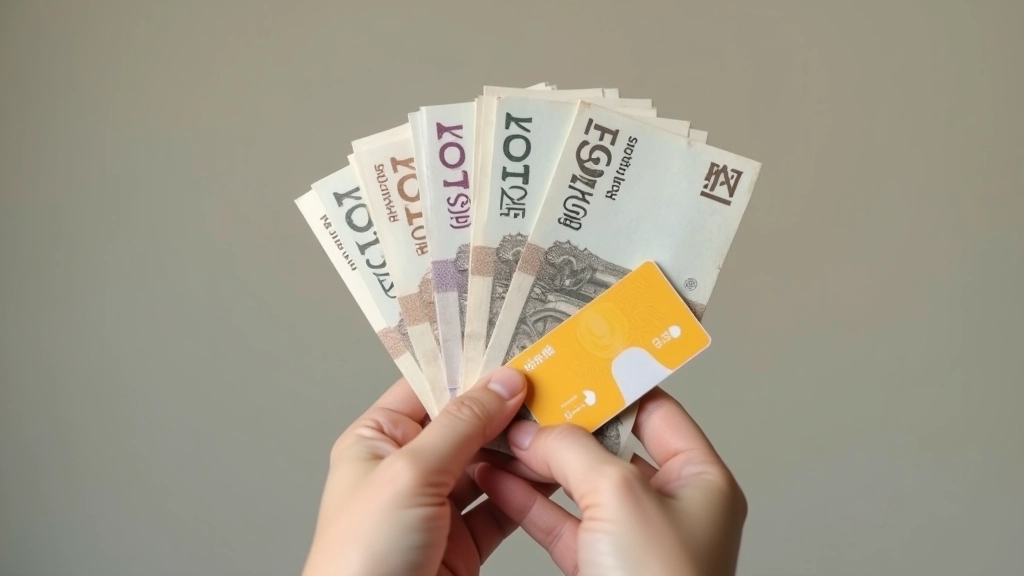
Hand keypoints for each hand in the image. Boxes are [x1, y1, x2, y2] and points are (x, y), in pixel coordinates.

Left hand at [302, 368, 529, 575]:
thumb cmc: (360, 560)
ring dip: (522, 448)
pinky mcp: (462, 541)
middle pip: (465, 424)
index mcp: (376, 442)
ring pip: (489, 464)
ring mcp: (436, 506)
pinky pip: (501, 504)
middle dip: (506, 409)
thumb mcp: (409, 476)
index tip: (515, 348)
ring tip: (559, 424)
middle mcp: (406, 470)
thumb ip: (461, 425)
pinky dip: (526, 490)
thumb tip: (502, 382)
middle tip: (551, 385)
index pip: (428, 388)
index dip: (470, 368)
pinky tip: (549, 473)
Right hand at [474, 387, 747, 575]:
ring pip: (577, 485)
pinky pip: (558, 522)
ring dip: (535, 461)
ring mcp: (632, 539)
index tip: (569, 365)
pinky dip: (526, 500)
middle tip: (523, 400)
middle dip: (561, 424)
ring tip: (499, 434)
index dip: (611, 385)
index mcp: (699, 480)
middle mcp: (669, 506)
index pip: (654, 412)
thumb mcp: (620, 495)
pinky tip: (497, 477)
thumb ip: (575, 450)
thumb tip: (536, 428)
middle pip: (609, 446)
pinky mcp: (598, 567)